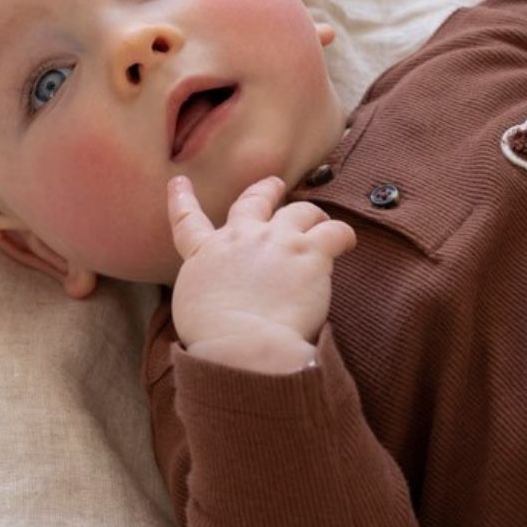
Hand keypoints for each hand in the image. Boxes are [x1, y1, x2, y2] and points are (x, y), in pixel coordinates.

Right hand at [167, 175, 356, 358]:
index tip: (180, 181)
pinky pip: (335, 231)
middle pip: (254, 201)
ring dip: (311, 214)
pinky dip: (343, 236)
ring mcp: (277, 241)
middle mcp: (240, 238)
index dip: (182, 199)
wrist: (241, 344)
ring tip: (321, 222)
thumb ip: (208, 289)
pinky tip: (346, 244)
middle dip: (265, 190)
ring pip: (300, 211)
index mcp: (205, 254)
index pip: (187, 222)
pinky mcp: (310, 253)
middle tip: (275, 185)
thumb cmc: (214, 338)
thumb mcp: (192, 307)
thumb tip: (222, 297)